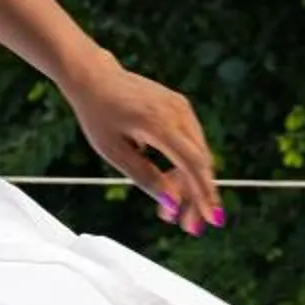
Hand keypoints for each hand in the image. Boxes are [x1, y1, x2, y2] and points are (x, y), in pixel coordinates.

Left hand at [63, 58, 224, 235]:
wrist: (93, 76)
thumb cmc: (97, 113)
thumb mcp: (113, 152)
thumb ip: (144, 177)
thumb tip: (171, 204)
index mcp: (159, 124)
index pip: (192, 164)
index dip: (204, 194)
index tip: (211, 219)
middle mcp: (177, 113)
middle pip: (199, 163)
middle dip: (196, 197)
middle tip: (189, 227)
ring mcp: (181, 108)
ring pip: (197, 154)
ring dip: (189, 184)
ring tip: (173, 213)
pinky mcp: (180, 107)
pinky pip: (190, 142)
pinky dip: (185, 165)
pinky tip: (171, 184)